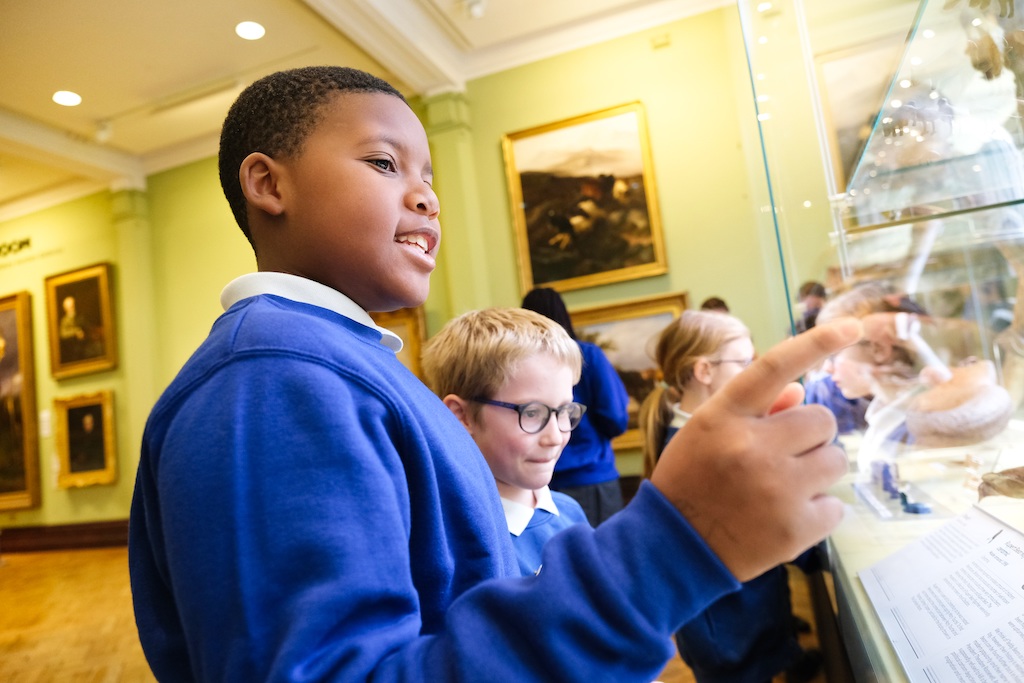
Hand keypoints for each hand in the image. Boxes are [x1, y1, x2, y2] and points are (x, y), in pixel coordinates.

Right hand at [650, 318, 861, 581]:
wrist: (674, 548)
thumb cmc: (691, 481)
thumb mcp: (707, 433)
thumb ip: (755, 411)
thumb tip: (801, 394)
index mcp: (725, 417)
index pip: (774, 367)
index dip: (816, 343)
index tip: (852, 327)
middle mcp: (752, 448)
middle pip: (821, 420)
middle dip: (809, 436)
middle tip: (782, 456)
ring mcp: (777, 490)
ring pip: (835, 461)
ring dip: (816, 471)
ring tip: (782, 488)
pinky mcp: (796, 529)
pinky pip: (836, 506)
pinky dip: (817, 512)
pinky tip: (785, 517)